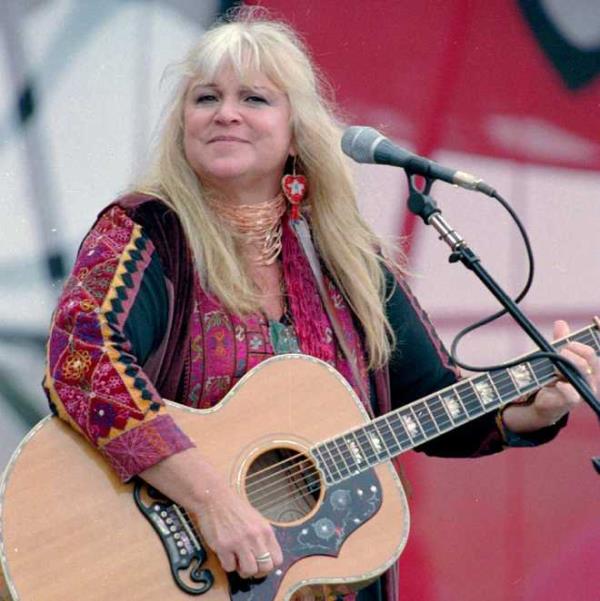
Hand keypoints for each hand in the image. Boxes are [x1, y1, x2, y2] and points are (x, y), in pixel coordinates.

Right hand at [140, 448, 282, 579]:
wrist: (215, 499)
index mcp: (265, 530)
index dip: (269, 565)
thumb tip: (268, 558)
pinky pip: (230, 567)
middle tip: (248, 564)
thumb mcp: (257, 520)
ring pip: (249, 571)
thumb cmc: (235, 509)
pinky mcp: (223, 546)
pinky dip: (228, 564)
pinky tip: (226, 554)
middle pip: (265, 568)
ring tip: (237, 560)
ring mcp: (239, 542)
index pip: (277, 559)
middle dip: (257, 571)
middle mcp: (255, 537)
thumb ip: (263, 537)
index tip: (261, 563)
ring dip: (242, 570)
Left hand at [502, 320, 598, 431]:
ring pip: (581, 370)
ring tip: (555, 364)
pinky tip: (557, 382)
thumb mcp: (557, 357)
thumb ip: (561, 341)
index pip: (596, 349)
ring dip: (566, 362)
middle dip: (573, 349)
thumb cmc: (555, 376)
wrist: (546, 400)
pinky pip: (572, 393)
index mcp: (592, 366)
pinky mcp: (573, 401)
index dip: (597, 333)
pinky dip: (563, 386)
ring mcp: (585, 389)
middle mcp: (593, 377)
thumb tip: (561, 323)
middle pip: (590, 357)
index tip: (593, 321)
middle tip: (561, 350)